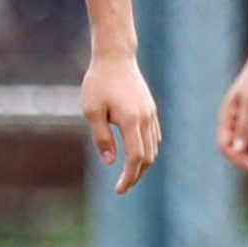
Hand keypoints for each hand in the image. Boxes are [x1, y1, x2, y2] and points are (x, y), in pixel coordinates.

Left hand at [84, 51, 161, 194]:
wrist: (115, 57)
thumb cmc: (99, 82)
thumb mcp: (92, 111)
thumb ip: (102, 137)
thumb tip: (110, 162)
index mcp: (131, 120)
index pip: (136, 157)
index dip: (129, 177)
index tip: (120, 190)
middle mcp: (145, 118)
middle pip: (148, 157)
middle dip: (136, 175)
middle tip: (122, 188)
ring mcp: (151, 113)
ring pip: (153, 148)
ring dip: (143, 165)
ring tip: (128, 175)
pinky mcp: (151, 109)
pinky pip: (154, 137)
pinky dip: (147, 151)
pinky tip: (136, 156)